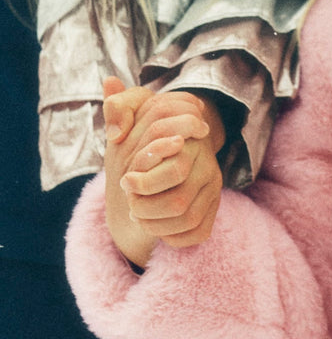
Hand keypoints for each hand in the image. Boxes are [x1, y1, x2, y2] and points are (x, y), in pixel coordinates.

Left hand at [103, 78, 225, 266]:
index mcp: (192, 143)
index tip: (125, 179)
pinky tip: (156, 227)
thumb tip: (112, 101)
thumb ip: (121, 104)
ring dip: (154, 224)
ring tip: (137, 214)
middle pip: (178, 199)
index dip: (144, 180)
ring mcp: (212, 192)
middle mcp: (208, 167)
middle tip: (129, 199)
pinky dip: (172, 237)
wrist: (171, 154)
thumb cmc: (146, 133)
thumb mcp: (133, 111)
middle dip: (145, 206)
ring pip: (187, 220)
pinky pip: (196, 234)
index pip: (174, 166)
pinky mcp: (212, 214)